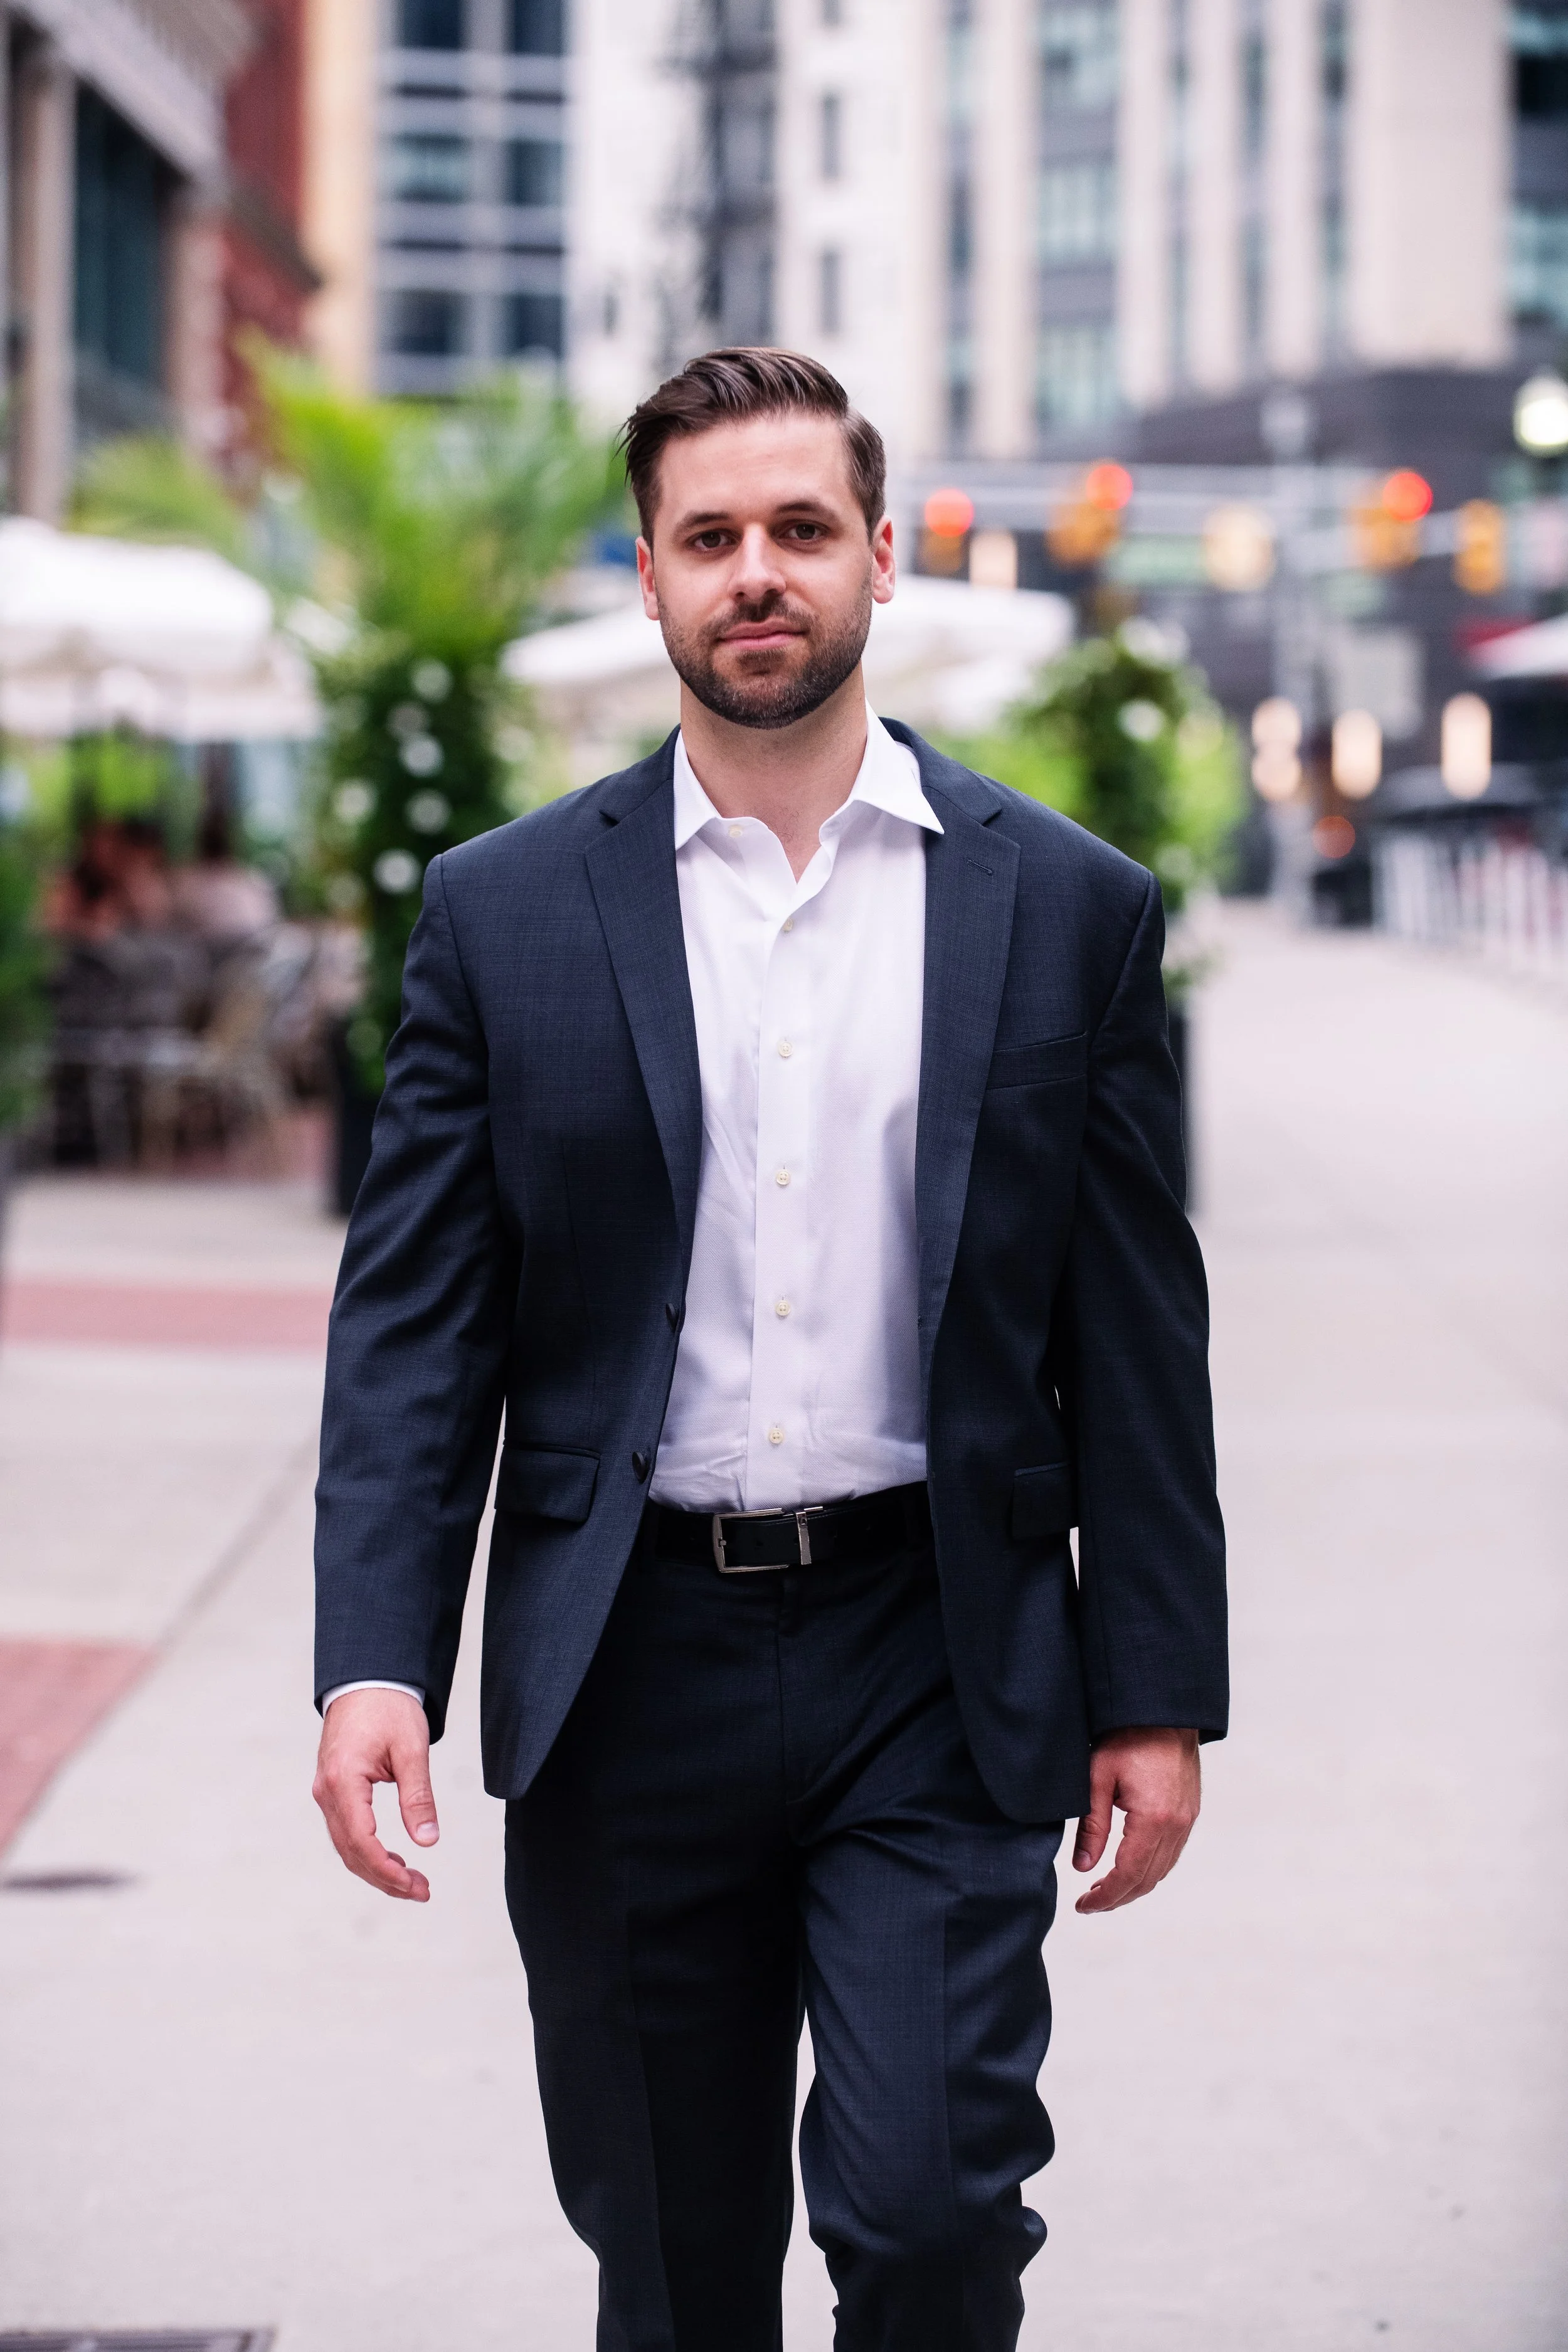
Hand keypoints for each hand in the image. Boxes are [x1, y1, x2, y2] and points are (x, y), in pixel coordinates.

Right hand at [313, 1688, 439, 1901]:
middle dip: (385, 1878)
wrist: (367, 1679)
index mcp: (343, 1781)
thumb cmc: (389, 1708)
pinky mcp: (333, 1790)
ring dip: (377, 1869)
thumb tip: (428, 1841)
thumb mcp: (412, 1749)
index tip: (415, 1885)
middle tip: (422, 1891)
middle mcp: (327, 1791)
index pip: (360, 1841)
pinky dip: (368, 1852)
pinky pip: (347, 1831)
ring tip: (414, 1883)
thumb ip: (418, 1796)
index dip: (386, 1870)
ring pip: (347, 1846)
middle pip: (351, 1851)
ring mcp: (326, 1792)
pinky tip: (394, 1861)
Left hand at [1073, 1727, 1199, 1913]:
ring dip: (1135, 1885)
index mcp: (1153, 1819)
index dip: (1105, 1897)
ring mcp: (1187, 1819)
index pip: (1128, 1875)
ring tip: (1105, 1889)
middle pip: (1148, 1879)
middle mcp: (1176, 1825)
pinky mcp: (1189, 1811)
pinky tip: (1130, 1866)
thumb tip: (1083, 1868)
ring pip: (1162, 1869)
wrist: (1163, 1710)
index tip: (1082, 1906)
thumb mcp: (1097, 1777)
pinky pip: (1171, 1853)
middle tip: (1089, 1903)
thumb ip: (1092, 1825)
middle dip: (1118, 1897)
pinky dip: (1150, 1868)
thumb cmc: (1126, 1736)